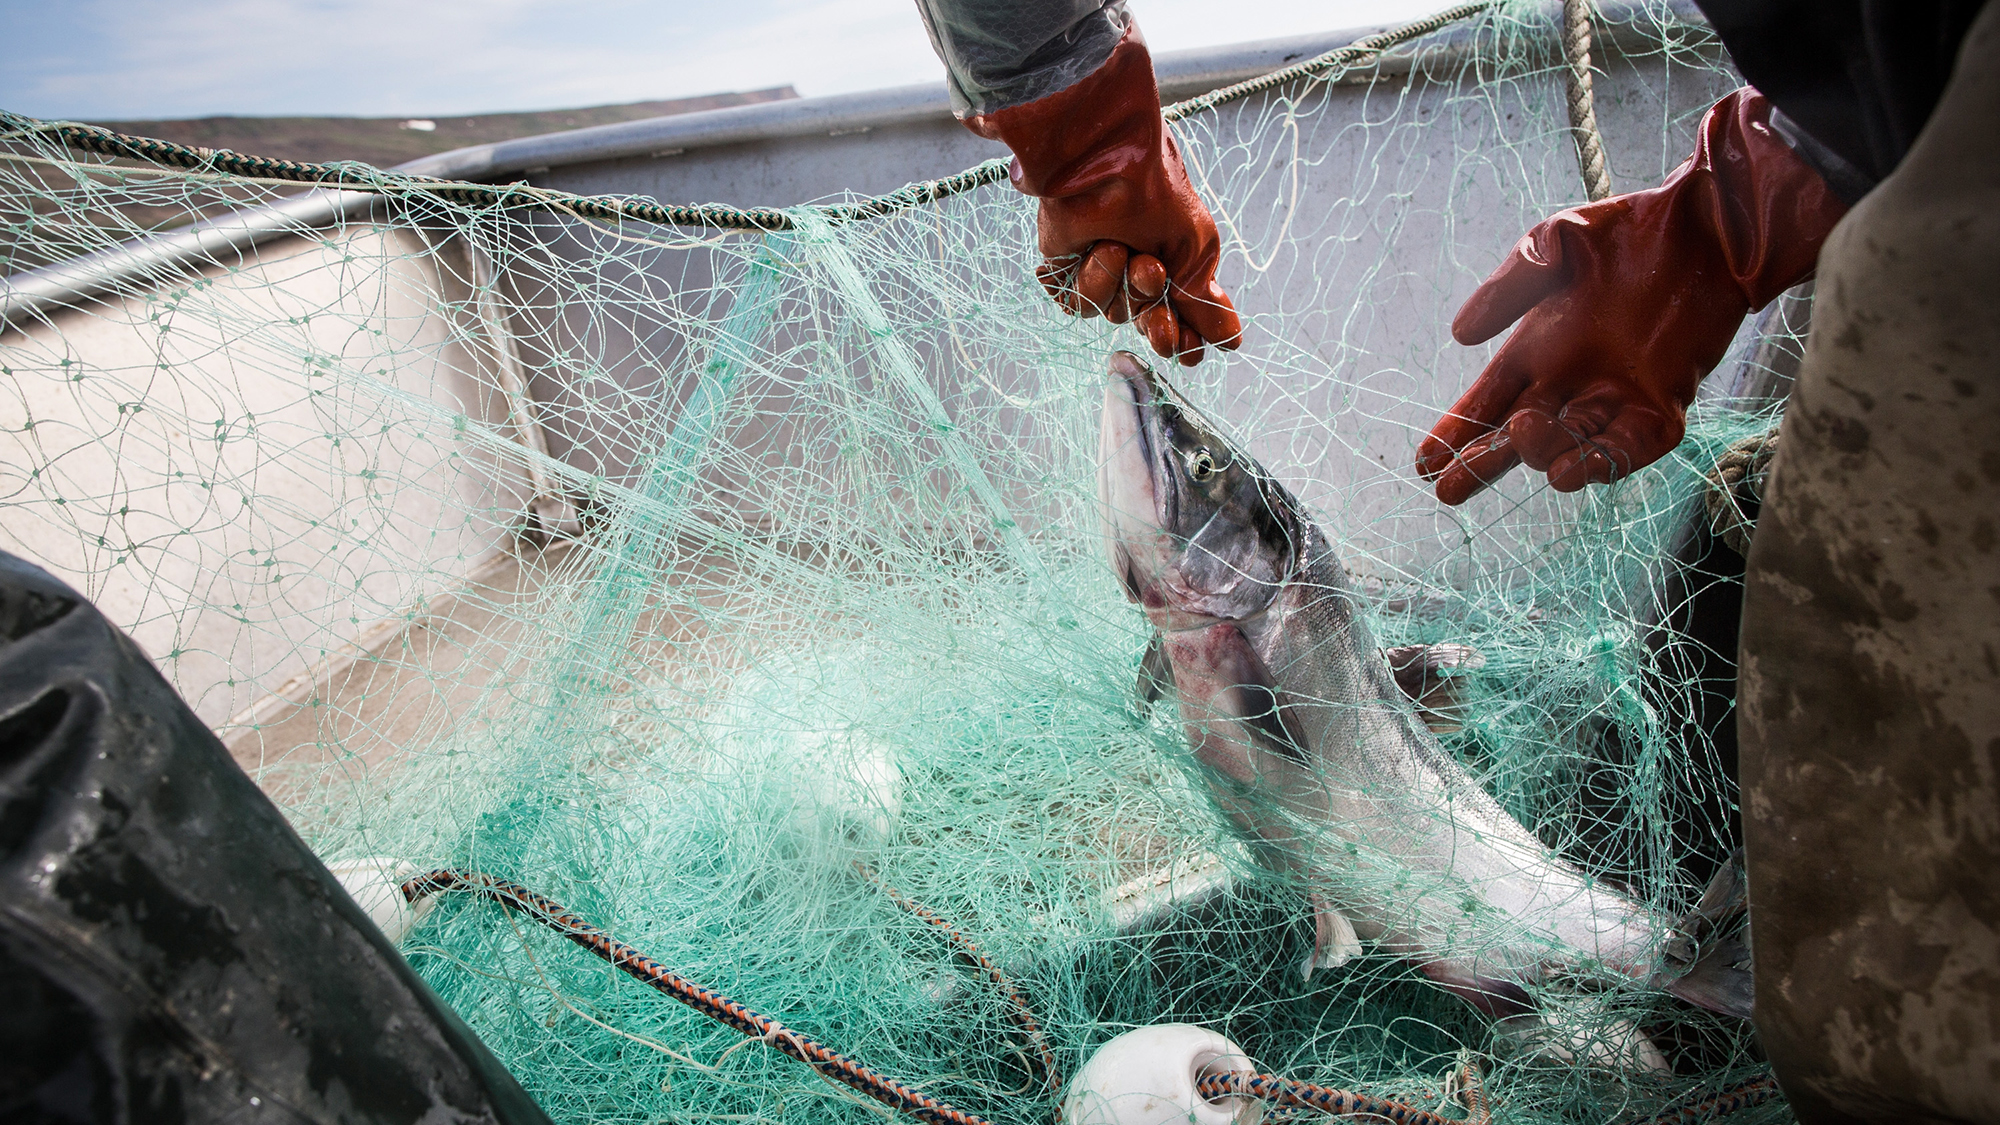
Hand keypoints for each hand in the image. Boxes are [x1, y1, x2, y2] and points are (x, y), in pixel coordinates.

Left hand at [967, 23, 1242, 365]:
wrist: (1109, 161)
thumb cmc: (1156, 194)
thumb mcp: (1195, 248)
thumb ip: (1204, 300)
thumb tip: (1232, 344)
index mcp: (1172, 262)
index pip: (1179, 317)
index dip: (1185, 338)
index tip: (1190, 351)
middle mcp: (1135, 271)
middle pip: (1148, 325)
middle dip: (1159, 327)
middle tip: (1165, 328)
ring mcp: (1101, 271)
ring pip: (1115, 313)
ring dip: (1129, 290)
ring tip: (1134, 256)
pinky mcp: (1066, 269)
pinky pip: (1081, 303)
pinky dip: (1095, 283)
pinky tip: (1104, 250)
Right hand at [1417, 89, 1847, 503]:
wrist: (1710, 225)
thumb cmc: (1630, 229)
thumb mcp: (1555, 241)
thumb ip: (1510, 284)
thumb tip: (1461, 335)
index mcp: (1539, 345)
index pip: (1489, 399)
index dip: (1458, 431)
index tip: (1425, 464)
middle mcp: (1572, 379)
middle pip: (1519, 434)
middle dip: (1484, 463)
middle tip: (1449, 490)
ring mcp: (1619, 395)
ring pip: (1572, 444)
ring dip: (1545, 454)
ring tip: (1526, 449)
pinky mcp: (1664, 402)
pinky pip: (1631, 446)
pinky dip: (1604, 463)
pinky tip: (1572, 473)